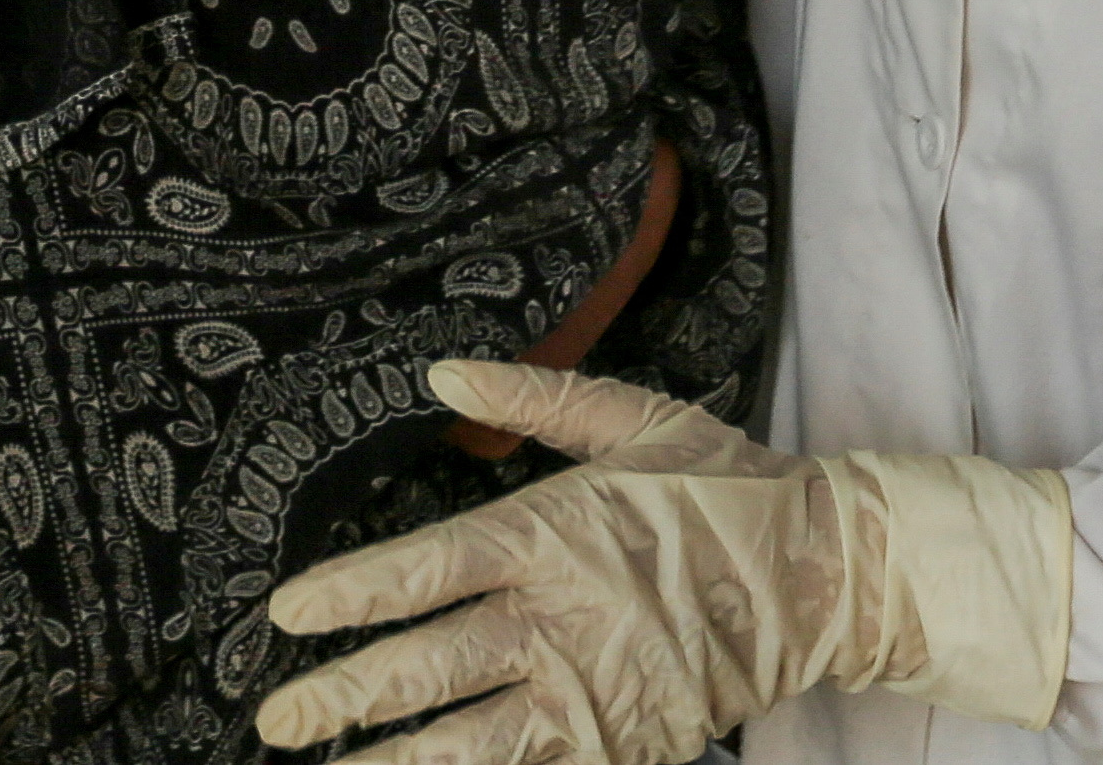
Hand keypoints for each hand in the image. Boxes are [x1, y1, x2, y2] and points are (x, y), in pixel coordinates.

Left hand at [258, 363, 829, 764]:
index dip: (351, 593)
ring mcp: (591, 695)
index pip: (425, 567)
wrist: (827, 577)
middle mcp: (558, 621)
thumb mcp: (633, 421)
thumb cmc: (725, 492)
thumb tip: (442, 375)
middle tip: (275, 719)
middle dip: (343, 696)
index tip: (286, 613)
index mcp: (550, 536)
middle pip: (429, 668)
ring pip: (471, 745)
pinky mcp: (626, 747)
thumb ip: (533, 399)